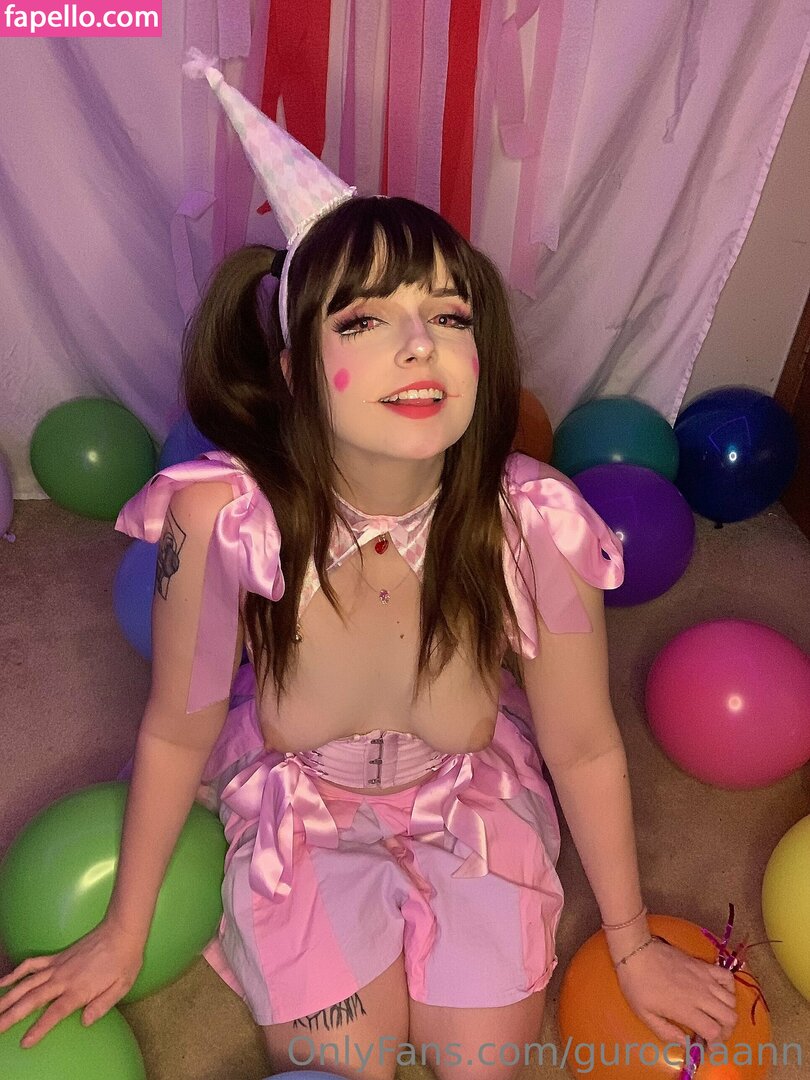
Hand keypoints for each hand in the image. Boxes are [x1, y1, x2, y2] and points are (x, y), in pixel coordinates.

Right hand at [0, 920, 143, 1047]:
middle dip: (11, 1015)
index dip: (38, 1028)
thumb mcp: (122, 986)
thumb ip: (103, 1006)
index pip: (54, 1013)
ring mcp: (57, 966)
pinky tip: (3, 981)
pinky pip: (32, 964)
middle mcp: (63, 979)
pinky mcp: (56, 957)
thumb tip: (85, 1022)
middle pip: (31, 1000)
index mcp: (79, 990)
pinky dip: (16, 972)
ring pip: (26, 984)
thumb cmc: (125, 961)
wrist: (121, 930)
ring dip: (8, 997)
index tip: (24, 1042)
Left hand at [616, 938, 737, 1046]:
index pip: (714, 1032)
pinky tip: (719, 993)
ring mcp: (704, 978)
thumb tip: (685, 1043)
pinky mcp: (703, 965)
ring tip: (716, 1015)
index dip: (715, 1044)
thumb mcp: (645, 1015)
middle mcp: (700, 995)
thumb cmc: (638, 985)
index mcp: (686, 1009)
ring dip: (727, 1012)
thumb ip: (666, 1033)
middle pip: (729, 1018)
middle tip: (714, 1033)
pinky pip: (727, 976)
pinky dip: (729, 988)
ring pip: (731, 1000)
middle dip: (726, 1031)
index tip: (707, 1046)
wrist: (636, 953)